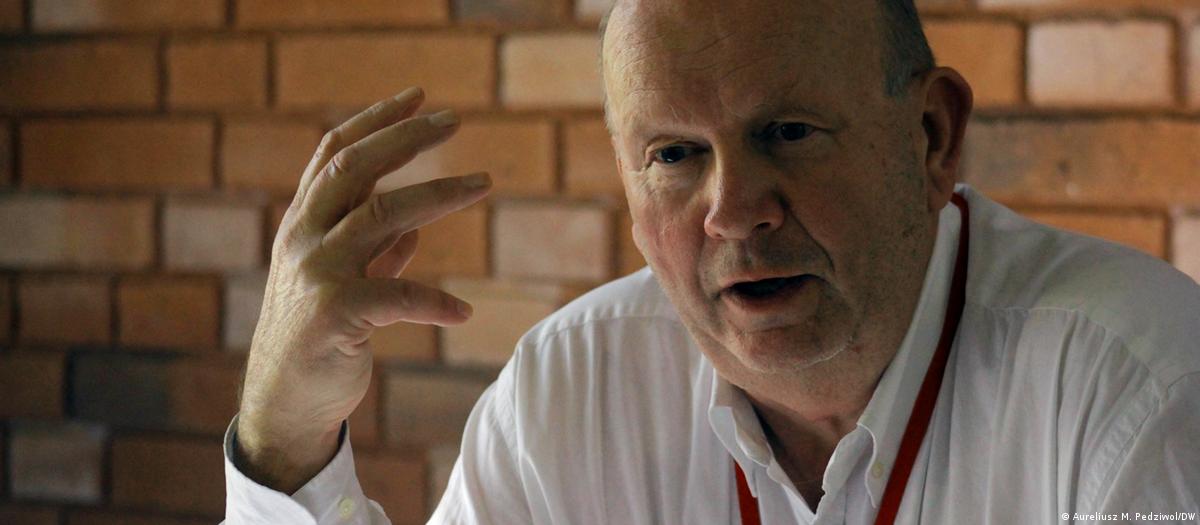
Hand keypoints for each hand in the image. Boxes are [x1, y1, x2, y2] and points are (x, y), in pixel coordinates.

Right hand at [234, 87, 490, 491]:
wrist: (284, 402)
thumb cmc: (317, 339)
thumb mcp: (340, 284)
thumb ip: (373, 255)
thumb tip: (414, 232)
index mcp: (303, 225)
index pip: (335, 155)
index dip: (374, 121)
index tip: (416, 97)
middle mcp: (303, 239)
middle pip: (355, 169)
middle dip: (406, 138)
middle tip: (454, 119)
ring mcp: (316, 273)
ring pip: (382, 215)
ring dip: (439, 195)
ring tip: (484, 184)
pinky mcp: (335, 314)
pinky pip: (399, 296)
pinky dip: (436, 301)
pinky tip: (463, 312)